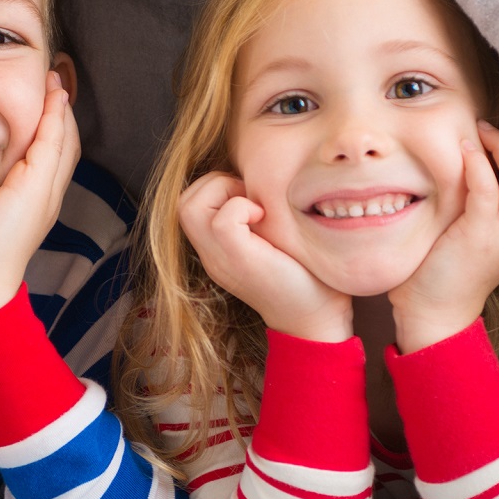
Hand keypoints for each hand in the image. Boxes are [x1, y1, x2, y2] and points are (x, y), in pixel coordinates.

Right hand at [178, 172, 351, 341]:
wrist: (316, 319)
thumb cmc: (305, 276)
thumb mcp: (272, 240)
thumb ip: (257, 216)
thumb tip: (261, 179)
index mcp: (216, 250)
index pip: (189, 202)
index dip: (216, 185)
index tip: (251, 197)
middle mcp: (211, 255)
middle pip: (182, 202)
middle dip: (215, 183)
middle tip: (250, 199)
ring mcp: (220, 260)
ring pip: (189, 206)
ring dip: (223, 192)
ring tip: (254, 207)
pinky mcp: (239, 261)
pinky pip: (222, 221)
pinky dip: (242, 207)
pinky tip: (264, 218)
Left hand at [388, 121, 498, 354]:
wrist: (434, 315)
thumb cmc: (440, 272)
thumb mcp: (467, 232)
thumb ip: (474, 203)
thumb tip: (462, 163)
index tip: (498, 130)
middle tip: (488, 125)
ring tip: (479, 132)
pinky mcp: (479, 236)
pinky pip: (489, 191)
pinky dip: (479, 164)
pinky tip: (465, 149)